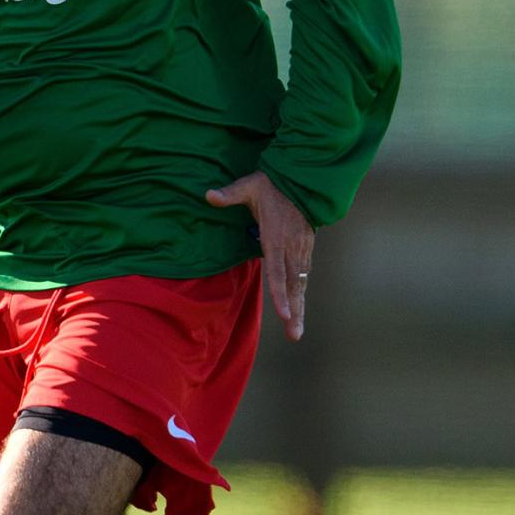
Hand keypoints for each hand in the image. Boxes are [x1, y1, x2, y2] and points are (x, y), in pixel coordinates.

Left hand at [206, 171, 314, 340]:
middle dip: (294, 311)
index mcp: (277, 236)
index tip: (283, 314)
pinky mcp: (306, 248)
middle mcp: (292, 246)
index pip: (277, 269)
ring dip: (299, 308)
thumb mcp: (250, 185)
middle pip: (293, 285)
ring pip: (300, 284)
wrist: (302, 179)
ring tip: (296, 332)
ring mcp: (301, 249)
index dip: (279, 293)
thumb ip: (230, 193)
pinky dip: (300, 295)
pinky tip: (298, 310)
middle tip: (294, 335)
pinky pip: (303, 276)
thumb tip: (208, 195)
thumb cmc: (272, 185)